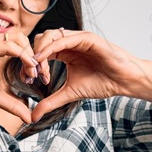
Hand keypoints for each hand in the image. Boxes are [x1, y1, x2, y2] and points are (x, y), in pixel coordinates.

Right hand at [0, 31, 44, 121]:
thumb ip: (12, 103)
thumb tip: (29, 117)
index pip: (20, 43)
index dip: (31, 58)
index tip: (37, 77)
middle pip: (22, 38)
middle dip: (34, 55)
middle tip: (39, 75)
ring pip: (18, 39)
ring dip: (30, 56)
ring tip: (33, 74)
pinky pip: (8, 46)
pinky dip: (22, 56)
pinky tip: (27, 70)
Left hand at [29, 29, 144, 120]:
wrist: (123, 82)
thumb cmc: (101, 83)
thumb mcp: (69, 93)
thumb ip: (50, 102)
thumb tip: (33, 116)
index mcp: (64, 52)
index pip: (41, 51)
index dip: (31, 63)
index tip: (28, 78)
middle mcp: (69, 43)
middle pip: (41, 39)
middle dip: (32, 55)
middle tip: (30, 73)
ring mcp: (78, 38)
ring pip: (50, 35)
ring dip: (39, 50)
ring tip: (35, 67)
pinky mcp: (87, 37)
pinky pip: (64, 38)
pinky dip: (51, 47)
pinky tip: (42, 58)